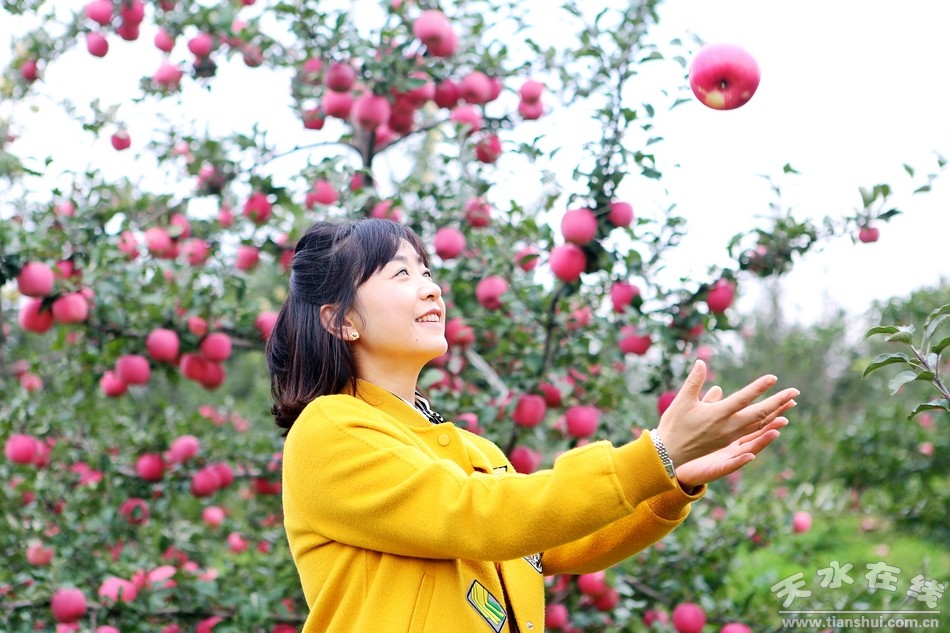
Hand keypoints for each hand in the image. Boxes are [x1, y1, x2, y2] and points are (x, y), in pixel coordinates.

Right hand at [655, 361, 797, 466]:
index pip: (743, 399)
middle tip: (795, 392)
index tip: (773, 378)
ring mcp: (730, 436)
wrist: (669, 454)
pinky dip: (767, 425)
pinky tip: (774, 421)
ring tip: (790, 404)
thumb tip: (702, 362)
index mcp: (717, 415)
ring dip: (777, 413)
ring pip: (759, 425)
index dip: (759, 388)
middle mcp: (728, 427)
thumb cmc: (674, 425)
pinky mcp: (729, 442)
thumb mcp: (681, 400)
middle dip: (778, 402)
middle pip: (759, 414)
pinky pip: (753, 433)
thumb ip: (694, 381)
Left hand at [673, 385, 788, 487]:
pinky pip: (731, 465)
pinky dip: (741, 460)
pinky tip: (750, 455)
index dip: (771, 409)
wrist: (674, 463)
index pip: (755, 418)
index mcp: (732, 432)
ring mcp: (728, 458)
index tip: (787, 398)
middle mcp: (735, 445)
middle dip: (775, 422)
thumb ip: (710, 404)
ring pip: (750, 449)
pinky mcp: (718, 469)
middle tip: (791, 408)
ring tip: (777, 431)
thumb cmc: (688, 442)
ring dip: (763, 441)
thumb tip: (718, 388)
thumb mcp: (700, 418)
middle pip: (759, 432)